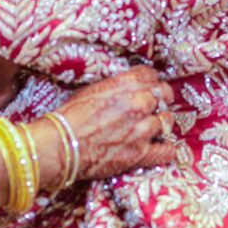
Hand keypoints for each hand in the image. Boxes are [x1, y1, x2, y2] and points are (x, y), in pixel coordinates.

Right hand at [48, 66, 180, 181]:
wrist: (60, 145)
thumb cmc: (70, 116)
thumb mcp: (92, 90)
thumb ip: (116, 87)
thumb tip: (128, 88)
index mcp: (126, 84)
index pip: (152, 74)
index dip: (150, 81)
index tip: (148, 87)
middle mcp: (139, 103)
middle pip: (164, 94)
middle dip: (159, 99)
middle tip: (154, 106)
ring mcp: (142, 129)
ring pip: (167, 120)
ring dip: (160, 122)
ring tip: (152, 126)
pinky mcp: (141, 153)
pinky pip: (167, 150)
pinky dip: (166, 148)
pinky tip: (160, 146)